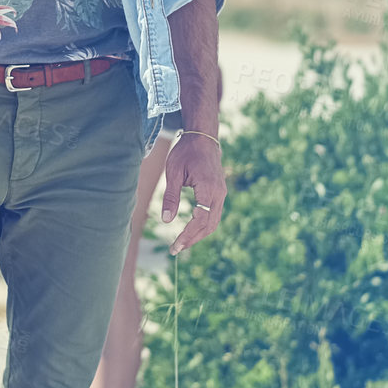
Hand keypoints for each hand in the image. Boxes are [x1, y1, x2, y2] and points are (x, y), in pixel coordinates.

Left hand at [160, 134, 225, 256]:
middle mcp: (219, 194)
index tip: (175, 246)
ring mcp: (221, 193)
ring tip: (182, 244)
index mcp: (208, 189)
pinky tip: (191, 230)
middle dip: (193, 239)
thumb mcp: (173, 172)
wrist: (203, 137)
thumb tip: (166, 220)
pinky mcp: (219, 192)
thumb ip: (170, 197)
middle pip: (209, 225)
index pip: (200, 220)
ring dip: (199, 234)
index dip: (187, 236)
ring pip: (213, 222)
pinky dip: (203, 225)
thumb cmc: (186, 152)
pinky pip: (214, 214)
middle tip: (175, 249)